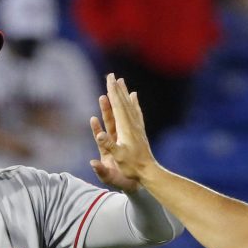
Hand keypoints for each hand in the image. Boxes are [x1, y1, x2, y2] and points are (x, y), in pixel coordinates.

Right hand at [90, 74, 154, 192]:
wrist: (148, 172)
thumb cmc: (131, 166)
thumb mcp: (118, 157)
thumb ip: (108, 145)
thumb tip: (99, 135)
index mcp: (125, 128)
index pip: (117, 106)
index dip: (112, 91)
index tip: (109, 79)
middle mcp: (132, 124)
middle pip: (123, 102)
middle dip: (116, 88)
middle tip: (112, 75)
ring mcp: (137, 127)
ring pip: (130, 105)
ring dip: (124, 92)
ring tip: (122, 81)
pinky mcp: (140, 131)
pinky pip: (136, 112)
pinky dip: (134, 102)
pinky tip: (134, 97)